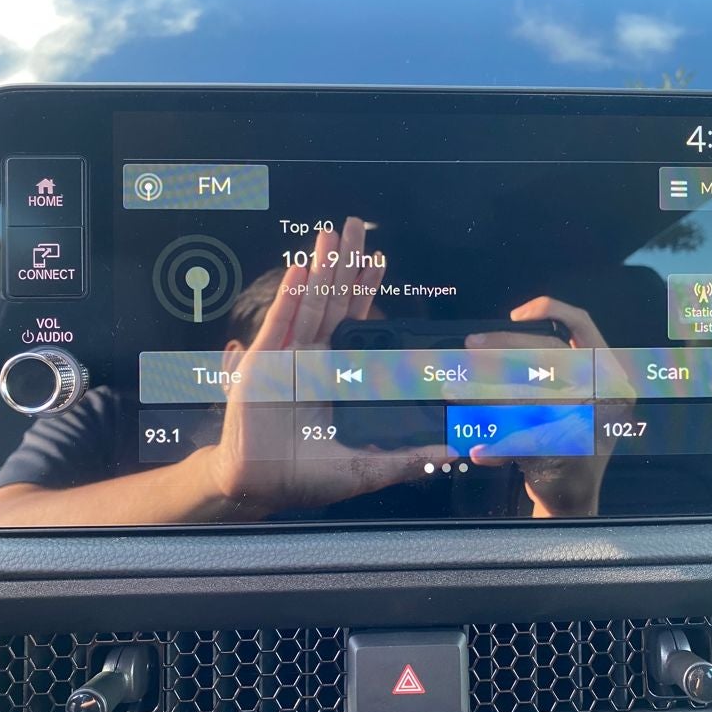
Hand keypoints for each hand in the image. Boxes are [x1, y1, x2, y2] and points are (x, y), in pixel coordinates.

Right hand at [207, 218, 452, 514]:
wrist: (259, 486)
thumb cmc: (307, 475)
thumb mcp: (367, 467)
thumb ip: (408, 458)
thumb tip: (453, 453)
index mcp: (336, 373)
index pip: (356, 321)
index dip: (366, 289)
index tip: (379, 260)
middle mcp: (312, 358)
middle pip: (333, 301)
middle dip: (344, 263)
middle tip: (355, 225)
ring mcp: (287, 359)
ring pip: (308, 304)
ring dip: (320, 269)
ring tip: (329, 234)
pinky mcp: (263, 367)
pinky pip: (278, 326)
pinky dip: (288, 299)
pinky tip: (299, 272)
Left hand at [464, 296, 633, 517]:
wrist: (574, 499)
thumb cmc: (567, 441)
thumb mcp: (571, 398)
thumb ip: (549, 369)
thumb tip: (489, 344)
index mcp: (609, 373)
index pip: (583, 326)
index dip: (552, 310)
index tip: (514, 314)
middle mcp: (607, 394)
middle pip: (546, 355)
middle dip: (500, 349)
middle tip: (467, 347)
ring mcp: (591, 423)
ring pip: (526, 399)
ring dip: (482, 394)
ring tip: (453, 389)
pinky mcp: (569, 454)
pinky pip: (522, 442)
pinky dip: (497, 447)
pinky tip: (477, 450)